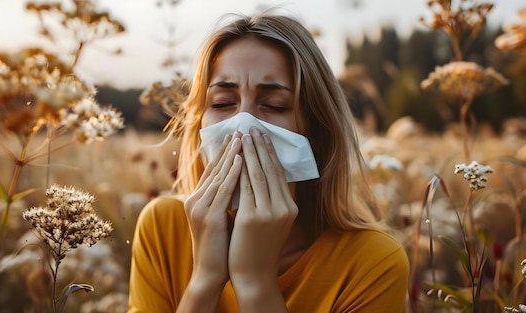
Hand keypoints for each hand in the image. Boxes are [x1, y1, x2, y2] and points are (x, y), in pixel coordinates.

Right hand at [184, 132, 242, 286]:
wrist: (210, 273)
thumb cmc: (221, 248)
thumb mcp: (222, 218)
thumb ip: (227, 200)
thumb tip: (243, 183)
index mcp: (198, 200)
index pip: (213, 170)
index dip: (225, 152)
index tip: (237, 136)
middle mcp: (195, 200)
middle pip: (215, 168)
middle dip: (229, 148)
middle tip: (241, 128)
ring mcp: (200, 207)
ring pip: (219, 175)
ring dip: (233, 154)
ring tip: (243, 137)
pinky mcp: (209, 216)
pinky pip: (224, 189)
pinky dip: (233, 173)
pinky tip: (242, 160)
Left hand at [229, 127, 297, 287]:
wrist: (254, 275)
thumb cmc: (258, 247)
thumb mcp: (271, 222)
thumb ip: (270, 200)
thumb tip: (260, 174)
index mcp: (290, 207)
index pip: (280, 173)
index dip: (270, 153)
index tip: (262, 136)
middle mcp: (284, 208)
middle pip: (271, 169)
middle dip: (260, 146)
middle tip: (252, 128)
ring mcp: (270, 212)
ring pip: (258, 174)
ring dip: (249, 152)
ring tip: (243, 135)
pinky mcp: (253, 217)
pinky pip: (245, 187)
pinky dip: (240, 170)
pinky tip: (235, 156)